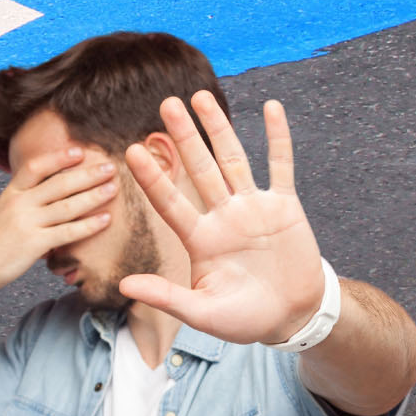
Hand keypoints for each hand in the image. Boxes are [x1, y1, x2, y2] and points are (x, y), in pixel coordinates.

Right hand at [0, 147, 116, 297]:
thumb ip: (23, 200)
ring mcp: (27, 223)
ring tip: (114, 188)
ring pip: (68, 206)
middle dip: (87, 173)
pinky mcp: (34, 244)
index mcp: (10, 193)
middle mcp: (19, 204)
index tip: (80, 151)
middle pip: (59, 183)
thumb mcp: (2, 212)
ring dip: (94, 196)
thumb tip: (46, 192)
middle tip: (110, 166)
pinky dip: (89, 225)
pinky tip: (105, 220)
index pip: (36, 167)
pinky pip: (68, 232)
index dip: (59, 158)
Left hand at [119, 92, 324, 344]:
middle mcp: (222, 216)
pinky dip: (278, 137)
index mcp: (200, 239)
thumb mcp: (203, 312)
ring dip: (219, 128)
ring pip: (233, 159)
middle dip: (183, 136)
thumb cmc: (244, 319)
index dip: (152, 177)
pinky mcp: (285, 207)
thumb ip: (166, 297)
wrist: (292, 317)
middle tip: (165, 103)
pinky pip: (281, 165)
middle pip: (199, 168)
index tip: (130, 150)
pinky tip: (272, 107)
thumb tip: (123, 286)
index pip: (169, 201)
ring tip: (202, 96)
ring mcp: (253, 207)